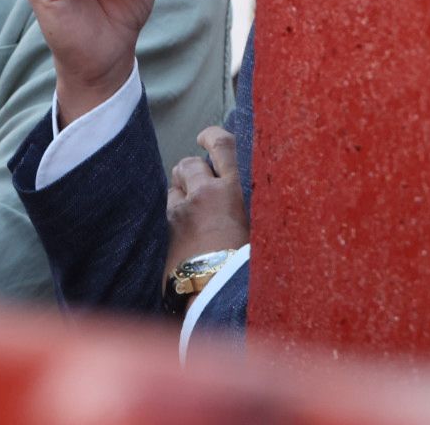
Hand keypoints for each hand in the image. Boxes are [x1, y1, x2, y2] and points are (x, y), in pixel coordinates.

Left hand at [165, 127, 248, 278]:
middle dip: (193, 168)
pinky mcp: (169, 228)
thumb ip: (250, 202)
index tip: (206, 137)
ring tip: (196, 205)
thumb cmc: (248, 263)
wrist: (218, 294)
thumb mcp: (260, 226)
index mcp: (235, 190)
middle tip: (204, 183)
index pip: (222, 145)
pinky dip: (177, 209)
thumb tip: (245, 194)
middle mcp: (206, 194)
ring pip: (175, 183)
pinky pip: (170, 206)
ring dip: (183, 188)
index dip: (212, 136)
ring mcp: (182, 211)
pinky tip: (188, 224)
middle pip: (189, 163)